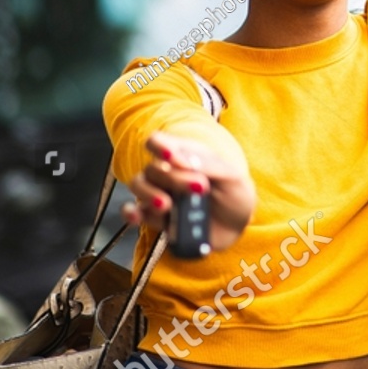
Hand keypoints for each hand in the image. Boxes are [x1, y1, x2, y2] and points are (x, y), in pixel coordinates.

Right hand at [122, 130, 255, 253]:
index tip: (172, 157)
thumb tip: (183, 161)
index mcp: (184, 155)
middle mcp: (167, 172)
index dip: (160, 146)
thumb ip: (210, 166)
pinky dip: (130, 213)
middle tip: (200, 188)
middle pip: (153, 167)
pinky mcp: (156, 218)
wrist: (237, 226)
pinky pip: (133, 213)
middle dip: (173, 178)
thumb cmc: (234, 194)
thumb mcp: (233, 177)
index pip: (158, 142)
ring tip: (167, 205)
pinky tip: (138, 216)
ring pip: (139, 186)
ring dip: (149, 194)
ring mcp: (159, 194)